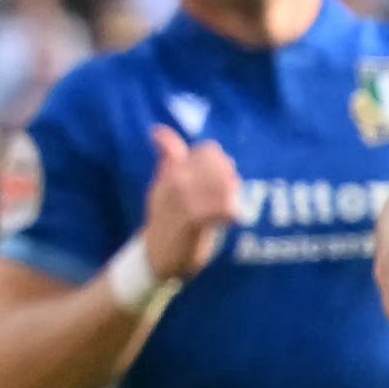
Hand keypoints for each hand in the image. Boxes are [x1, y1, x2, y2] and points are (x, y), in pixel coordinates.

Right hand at [135, 125, 241, 282]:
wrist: (156, 257)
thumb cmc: (165, 219)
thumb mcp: (162, 185)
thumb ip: (168, 157)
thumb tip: (158, 130)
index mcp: (171, 172)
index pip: (209, 150)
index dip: (220, 162)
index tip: (217, 179)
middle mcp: (176, 181)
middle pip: (220, 163)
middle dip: (229, 176)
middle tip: (227, 193)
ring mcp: (184, 200)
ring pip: (224, 182)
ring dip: (232, 194)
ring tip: (226, 206)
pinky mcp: (193, 220)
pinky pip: (222, 207)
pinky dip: (232, 212)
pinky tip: (230, 220)